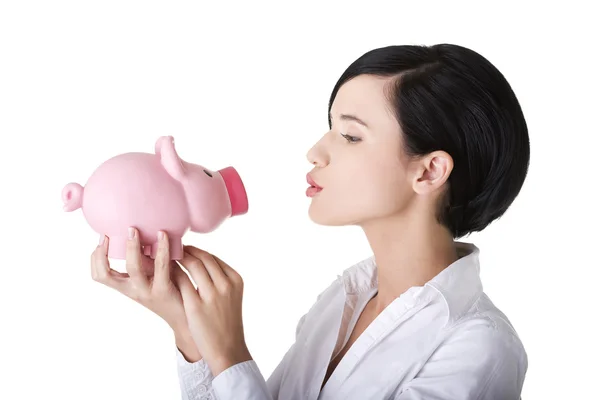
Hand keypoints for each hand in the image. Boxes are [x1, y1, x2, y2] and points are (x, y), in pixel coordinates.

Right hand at [91, 228, 200, 360]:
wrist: (187, 317)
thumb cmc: (172, 289)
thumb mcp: (153, 274)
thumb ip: (146, 259)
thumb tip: (144, 231)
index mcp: (126, 286)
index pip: (99, 275)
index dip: (95, 257)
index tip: (103, 238)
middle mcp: (132, 290)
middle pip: (106, 274)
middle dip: (105, 251)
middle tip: (114, 232)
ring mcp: (147, 291)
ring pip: (133, 268)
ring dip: (132, 247)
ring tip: (134, 230)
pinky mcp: (164, 290)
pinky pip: (161, 266)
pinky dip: (161, 248)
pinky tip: (164, 235)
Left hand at [174, 245, 251, 375]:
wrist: (227, 349)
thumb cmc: (227, 323)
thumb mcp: (231, 296)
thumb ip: (220, 279)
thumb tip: (201, 262)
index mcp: (235, 279)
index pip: (214, 258)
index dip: (198, 251)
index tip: (187, 249)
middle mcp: (225, 284)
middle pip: (203, 258)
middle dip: (187, 250)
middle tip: (174, 248)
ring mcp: (212, 294)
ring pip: (192, 265)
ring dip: (179, 257)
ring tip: (167, 256)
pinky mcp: (196, 305)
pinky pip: (182, 281)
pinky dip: (173, 273)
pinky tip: (165, 272)